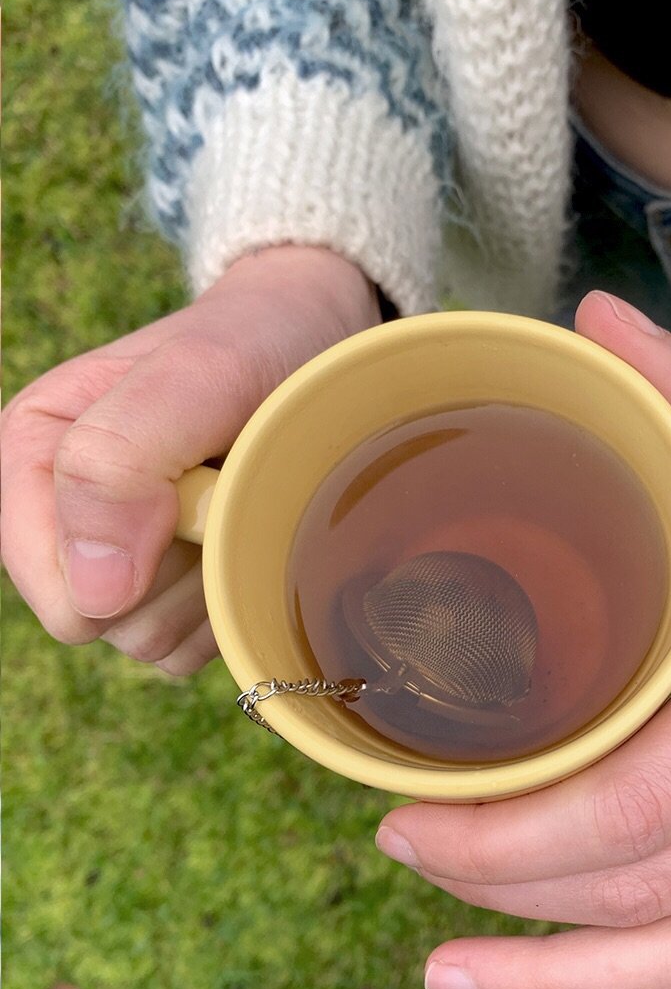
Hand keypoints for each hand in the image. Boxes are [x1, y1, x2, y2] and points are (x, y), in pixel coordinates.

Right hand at [1, 246, 378, 673]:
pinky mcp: (173, 584)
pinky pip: (197, 645)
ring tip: (240, 502)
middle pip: (112, 626)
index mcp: (35, 457)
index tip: (196, 487)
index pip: (64, 596)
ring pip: (157, 642)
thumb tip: (93, 592)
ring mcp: (120, 556)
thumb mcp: (198, 374)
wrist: (317, 343)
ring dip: (218, 580)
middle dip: (187, 569)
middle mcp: (63, 513)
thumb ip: (120, 458)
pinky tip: (250, 532)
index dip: (144, 564)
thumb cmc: (256, 346)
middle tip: (229, 489)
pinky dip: (238, 595)